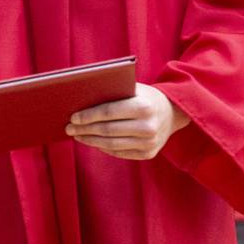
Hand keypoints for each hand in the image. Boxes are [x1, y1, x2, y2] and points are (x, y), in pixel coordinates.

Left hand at [65, 83, 189, 160]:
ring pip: (111, 145)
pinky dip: (103, 148)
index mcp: (143, 107)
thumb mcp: (134, 89)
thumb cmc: (145, 97)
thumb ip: (113, 93)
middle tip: (69, 128)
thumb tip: (81, 102)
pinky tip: (93, 141)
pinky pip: (119, 152)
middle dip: (85, 129)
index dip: (88, 116)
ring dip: (90, 141)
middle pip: (107, 130)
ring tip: (78, 136)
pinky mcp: (147, 154)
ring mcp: (149, 143)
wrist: (173, 112)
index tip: (73, 117)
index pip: (109, 112)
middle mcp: (148, 127)